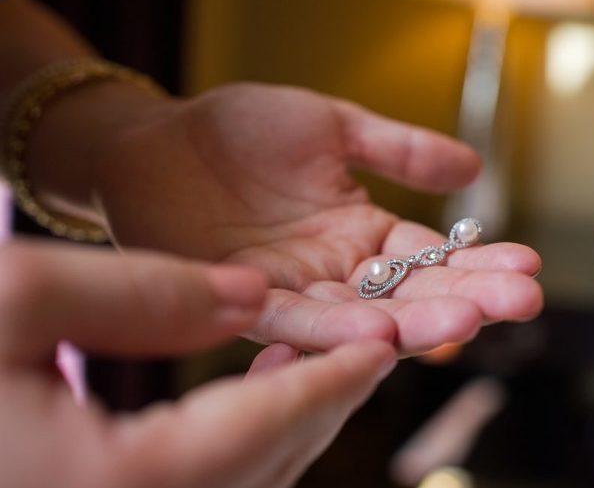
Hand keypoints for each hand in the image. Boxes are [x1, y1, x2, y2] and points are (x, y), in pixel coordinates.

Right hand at [0, 239, 395, 487]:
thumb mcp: (21, 296)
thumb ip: (143, 294)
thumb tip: (249, 300)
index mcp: (114, 482)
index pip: (262, 431)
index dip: (333, 379)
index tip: (387, 341)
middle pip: (260, 471)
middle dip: (322, 407)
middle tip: (372, 346)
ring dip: (285, 429)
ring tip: (316, 359)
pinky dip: (237, 449)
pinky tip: (241, 395)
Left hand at [90, 84, 542, 355]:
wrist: (156, 137)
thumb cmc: (240, 129)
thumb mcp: (333, 126)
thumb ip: (397, 150)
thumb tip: (473, 169)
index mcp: (361, 230)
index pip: (432, 256)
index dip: (480, 263)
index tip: (531, 268)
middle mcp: (334, 272)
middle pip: (410, 296)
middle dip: (467, 299)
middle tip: (522, 302)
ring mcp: (291, 290)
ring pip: (362, 317)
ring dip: (415, 322)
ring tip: (467, 319)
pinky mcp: (241, 298)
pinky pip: (293, 321)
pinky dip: (333, 329)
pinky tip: (375, 329)